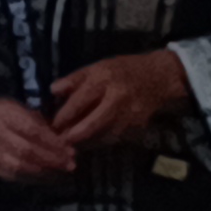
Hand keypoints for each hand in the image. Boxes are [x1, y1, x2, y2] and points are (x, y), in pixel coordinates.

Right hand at [0, 91, 77, 183]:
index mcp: (5, 114)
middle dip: (52, 160)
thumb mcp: (19, 108)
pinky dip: (31, 177)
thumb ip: (39, 123)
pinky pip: (12, 175)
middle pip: (27, 151)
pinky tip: (46, 176)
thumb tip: (63, 141)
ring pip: (19, 166)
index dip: (53, 143)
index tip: (70, 151)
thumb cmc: (1, 111)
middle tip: (70, 164)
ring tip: (61, 172)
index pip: (33, 132)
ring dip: (44, 171)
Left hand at [47, 48, 190, 150]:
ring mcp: (129, 115)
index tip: (52, 125)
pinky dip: (100, 141)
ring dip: (85, 142)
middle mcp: (117, 98)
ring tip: (72, 143)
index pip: (79, 101)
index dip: (64, 116)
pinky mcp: (137, 127)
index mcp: (104, 79)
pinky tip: (91, 141)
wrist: (158, 78)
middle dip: (73, 136)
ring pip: (102, 136)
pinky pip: (114, 139)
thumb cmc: (124, 70)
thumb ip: (75, 79)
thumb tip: (53, 90)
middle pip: (91, 124)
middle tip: (60, 141)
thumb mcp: (98, 67)